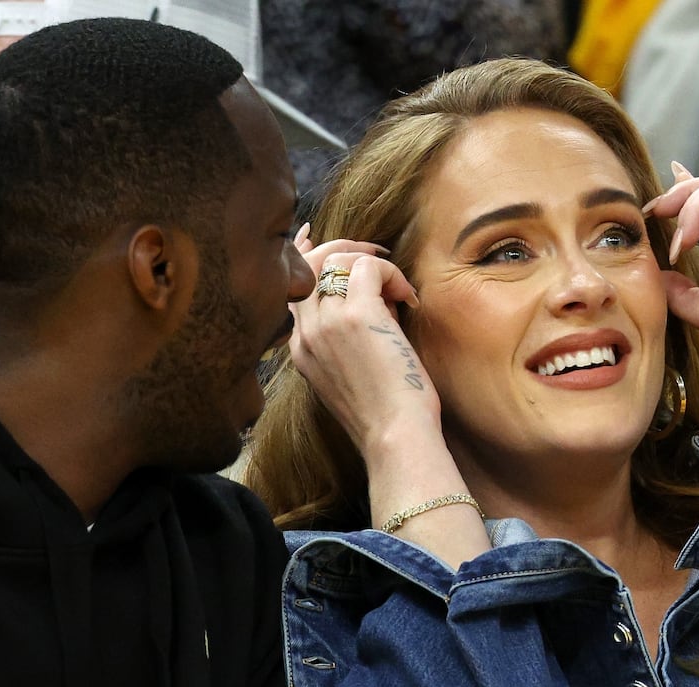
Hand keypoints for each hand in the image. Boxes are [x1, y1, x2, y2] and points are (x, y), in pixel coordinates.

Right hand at [288, 249, 439, 457]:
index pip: (290, 290)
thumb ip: (348, 340)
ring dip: (372, 263)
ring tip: (398, 290)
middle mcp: (306, 334)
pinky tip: (408, 299)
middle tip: (378, 260)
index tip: (313, 237)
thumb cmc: (384, 416)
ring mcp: (326, 323)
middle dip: (344, 250)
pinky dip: (392, 274)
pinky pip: (368, 266)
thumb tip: (376, 301)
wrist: (394, 438)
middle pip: (309, 265)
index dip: (303, 258)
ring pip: (337, 259)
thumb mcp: (349, 377)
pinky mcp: (355, 315)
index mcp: (301, 350)